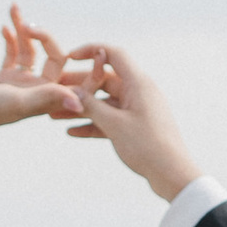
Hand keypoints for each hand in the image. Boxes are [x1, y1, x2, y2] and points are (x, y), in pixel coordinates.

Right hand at [0, 10, 84, 172]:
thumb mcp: (18, 102)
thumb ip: (47, 98)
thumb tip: (80, 102)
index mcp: (47, 100)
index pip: (78, 82)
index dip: (92, 68)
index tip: (97, 49)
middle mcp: (37, 92)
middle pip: (54, 58)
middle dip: (45, 37)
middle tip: (29, 25)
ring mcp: (20, 85)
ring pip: (32, 52)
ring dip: (24, 31)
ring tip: (14, 10)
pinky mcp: (3, 79)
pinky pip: (14, 54)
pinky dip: (10, 39)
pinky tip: (2, 27)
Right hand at [59, 41, 199, 202]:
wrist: (172, 175)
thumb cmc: (148, 147)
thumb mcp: (114, 124)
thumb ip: (91, 106)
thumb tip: (71, 93)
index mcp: (138, 83)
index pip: (113, 55)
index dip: (91, 51)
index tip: (70, 57)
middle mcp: (139, 92)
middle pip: (104, 80)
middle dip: (78, 86)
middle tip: (54, 90)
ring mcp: (137, 110)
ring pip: (104, 103)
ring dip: (82, 108)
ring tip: (55, 114)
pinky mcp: (136, 127)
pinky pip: (110, 120)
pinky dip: (93, 124)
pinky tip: (72, 132)